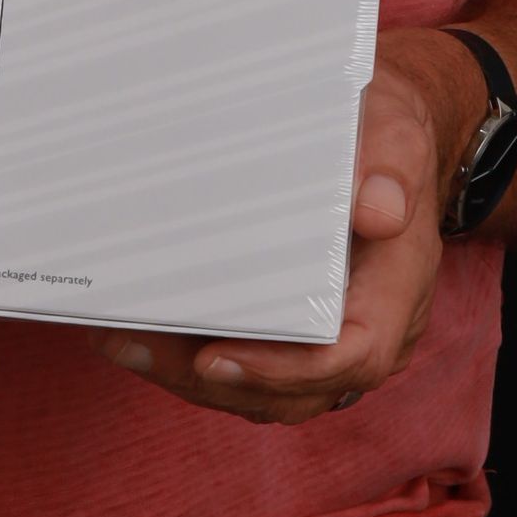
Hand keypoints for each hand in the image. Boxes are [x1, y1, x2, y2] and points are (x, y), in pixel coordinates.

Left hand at [87, 30, 474, 422]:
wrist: (379, 139)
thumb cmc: (384, 132)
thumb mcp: (395, 128)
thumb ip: (392, 165)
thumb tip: (378, 211)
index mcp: (396, 290)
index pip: (353, 354)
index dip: (286, 368)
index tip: (216, 357)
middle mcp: (365, 327)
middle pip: (293, 387)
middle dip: (212, 378)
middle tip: (138, 343)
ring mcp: (329, 335)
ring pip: (263, 387)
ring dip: (189, 374)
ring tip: (120, 338)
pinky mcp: (294, 327)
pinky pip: (248, 361)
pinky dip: (192, 356)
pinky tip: (139, 326)